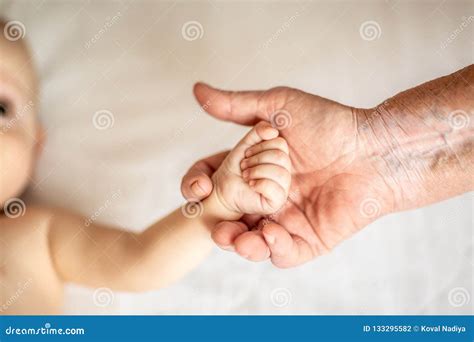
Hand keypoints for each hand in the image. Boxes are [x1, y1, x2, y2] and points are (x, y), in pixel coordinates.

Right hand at [182, 83, 393, 266]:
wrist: (373, 147)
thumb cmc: (327, 124)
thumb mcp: (276, 108)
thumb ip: (236, 106)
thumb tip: (196, 90)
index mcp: (251, 169)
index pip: (213, 181)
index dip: (198, 185)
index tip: (197, 188)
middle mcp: (262, 197)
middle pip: (226, 217)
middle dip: (212, 223)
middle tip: (208, 220)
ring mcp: (283, 220)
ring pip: (249, 241)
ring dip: (237, 243)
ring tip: (235, 238)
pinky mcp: (307, 240)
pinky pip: (282, 253)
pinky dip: (272, 249)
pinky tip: (271, 234)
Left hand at [209, 121, 290, 217]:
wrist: (223, 188)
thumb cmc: (236, 168)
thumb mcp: (246, 144)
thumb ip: (259, 131)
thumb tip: (273, 131)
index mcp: (280, 157)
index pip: (281, 143)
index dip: (260, 146)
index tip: (247, 154)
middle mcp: (285, 171)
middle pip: (281, 157)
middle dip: (257, 159)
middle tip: (245, 166)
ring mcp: (283, 187)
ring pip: (280, 172)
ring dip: (256, 171)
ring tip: (246, 175)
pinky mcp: (277, 201)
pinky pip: (275, 188)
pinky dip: (259, 184)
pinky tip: (252, 185)